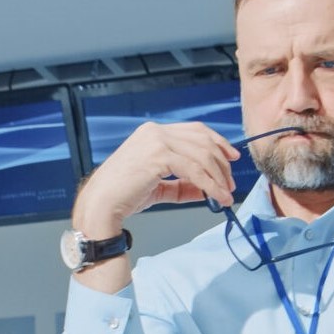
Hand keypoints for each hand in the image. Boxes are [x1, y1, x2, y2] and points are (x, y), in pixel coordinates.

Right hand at [72, 121, 242, 238]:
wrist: (102, 204)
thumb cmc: (123, 195)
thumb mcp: (158, 186)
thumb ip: (182, 185)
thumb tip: (206, 191)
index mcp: (153, 133)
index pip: (195, 130)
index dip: (217, 142)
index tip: (231, 157)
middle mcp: (155, 132)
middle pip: (203, 141)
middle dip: (221, 163)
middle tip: (230, 184)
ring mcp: (157, 141)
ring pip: (202, 155)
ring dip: (219, 176)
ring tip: (226, 194)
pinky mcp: (159, 156)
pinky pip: (195, 170)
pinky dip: (210, 184)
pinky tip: (217, 196)